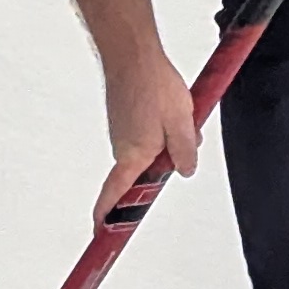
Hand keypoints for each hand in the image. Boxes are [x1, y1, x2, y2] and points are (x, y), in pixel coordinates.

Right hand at [93, 51, 200, 224]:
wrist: (133, 53)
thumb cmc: (154, 87)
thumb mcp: (182, 124)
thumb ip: (185, 152)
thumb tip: (184, 171)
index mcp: (133, 156)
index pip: (114, 195)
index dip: (107, 217)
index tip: (101, 234)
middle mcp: (122, 147)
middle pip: (142, 171)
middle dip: (166, 163)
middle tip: (186, 142)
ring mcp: (121, 130)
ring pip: (147, 148)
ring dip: (167, 141)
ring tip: (183, 116)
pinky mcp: (124, 115)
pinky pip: (145, 132)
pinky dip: (161, 126)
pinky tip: (172, 107)